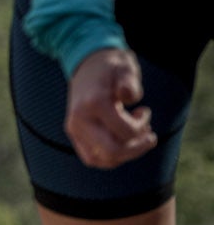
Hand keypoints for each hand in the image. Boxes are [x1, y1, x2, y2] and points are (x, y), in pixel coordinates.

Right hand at [65, 47, 156, 168]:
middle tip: (150, 137)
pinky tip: (123, 143)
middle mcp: (80, 119)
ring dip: (125, 155)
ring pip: (101, 159)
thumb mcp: (125, 67)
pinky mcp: (74, 134)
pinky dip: (111, 157)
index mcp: (93, 103)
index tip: (144, 111)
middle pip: (111, 152)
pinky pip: (92, 158)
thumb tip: (128, 96)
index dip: (142, 128)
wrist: (87, 65)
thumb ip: (129, 82)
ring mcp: (74, 129)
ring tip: (135, 138)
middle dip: (136, 149)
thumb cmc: (112, 67)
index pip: (124, 132)